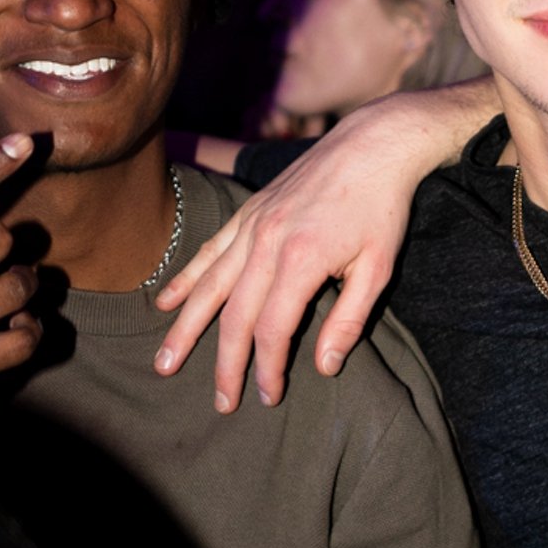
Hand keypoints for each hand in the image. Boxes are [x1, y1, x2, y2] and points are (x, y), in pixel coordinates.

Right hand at [155, 77, 497, 409]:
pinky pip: (209, 250)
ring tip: (166, 363)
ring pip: (209, 286)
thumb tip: (323, 367)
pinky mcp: (248, 212)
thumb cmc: (382, 208)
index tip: (267, 396)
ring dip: (185, 328)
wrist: (372, 144)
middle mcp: (267, 243)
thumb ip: (350, 321)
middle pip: (235, 316)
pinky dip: (185, 278)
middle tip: (221, 402)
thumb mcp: (379, 268)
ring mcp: (252, 225)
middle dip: (225, 364)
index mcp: (302, 260)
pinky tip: (165, 303)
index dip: (266, 368)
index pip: (271, 329)